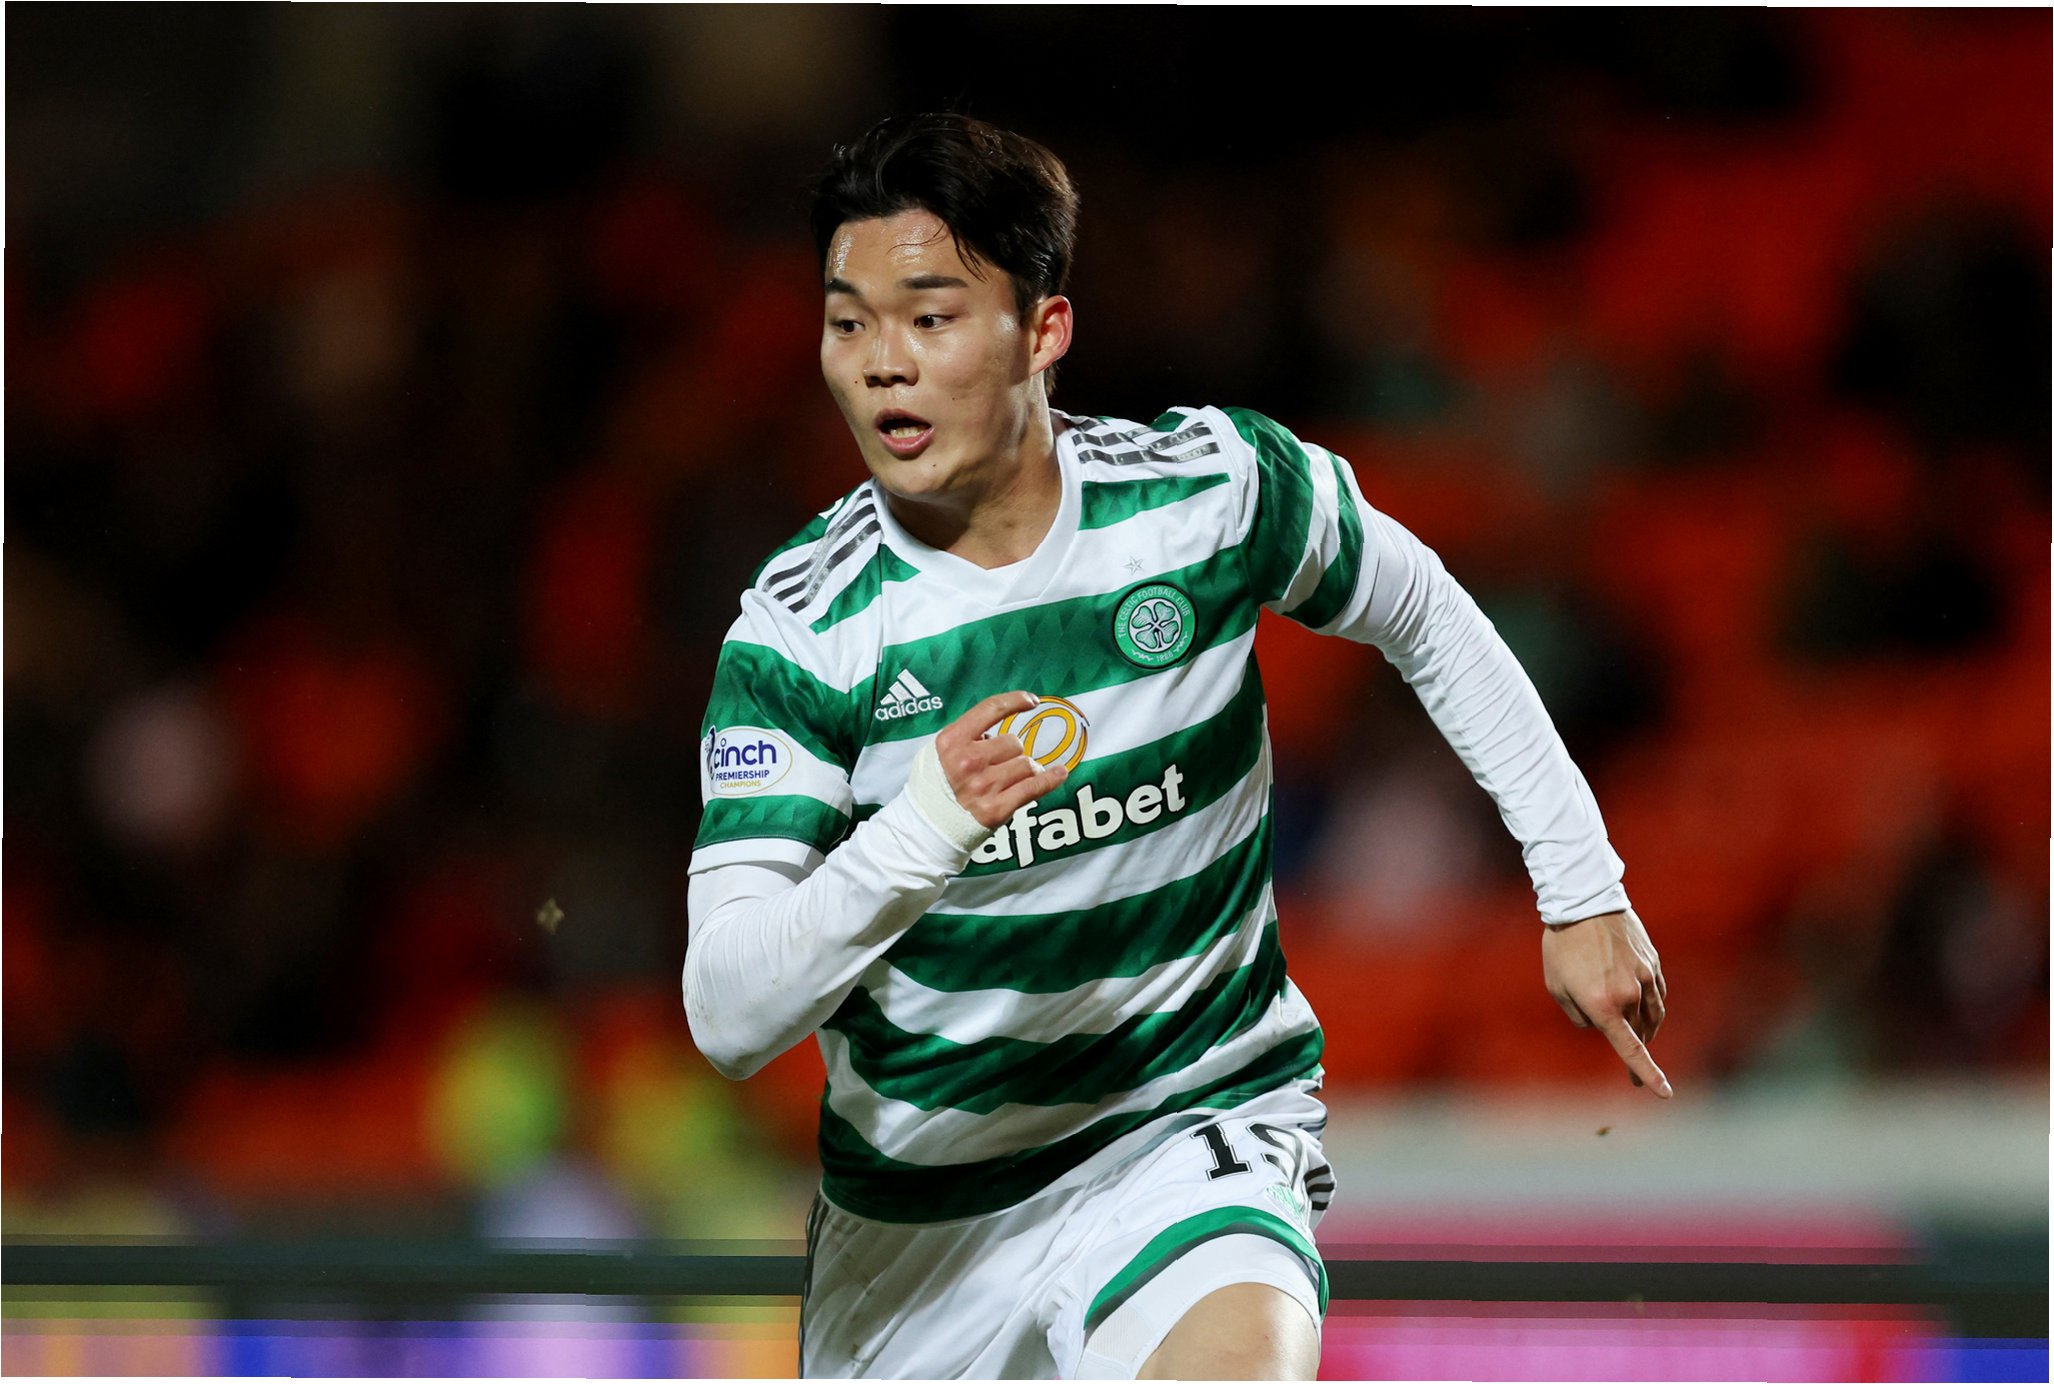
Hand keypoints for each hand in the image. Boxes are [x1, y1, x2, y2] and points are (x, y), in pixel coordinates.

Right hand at [935, 692, 1069, 828]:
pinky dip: (1051, 778)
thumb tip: (1001, 725)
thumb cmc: (937, 784)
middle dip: (1011, 751)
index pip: (990, 709)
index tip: (1031, 701)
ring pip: (1026, 764)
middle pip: (1013, 742)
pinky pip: (1034, 787)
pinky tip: (1059, 772)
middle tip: (999, 764)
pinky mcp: (996, 808)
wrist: (928, 824)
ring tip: (1012, 778)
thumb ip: (969, 734)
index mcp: (952, 741)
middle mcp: (968, 761)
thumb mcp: (942, 750)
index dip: (1015, 701)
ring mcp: (983, 785)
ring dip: (1025, 769)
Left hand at [1540, 907, 1670, 1097]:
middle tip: (1637, 1081)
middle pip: (1638, 1032)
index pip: (1630, 1047)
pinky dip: (1652, 1008)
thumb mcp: (1557, 986)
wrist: (1583, 902)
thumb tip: (1600, 1024)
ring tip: (1639, 1042)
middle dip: (1636, 1052)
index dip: (1647, 1071)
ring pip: (1653, 1016)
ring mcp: (1644, 977)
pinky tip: (1645, 1012)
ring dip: (1647, 1033)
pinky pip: (1658, 995)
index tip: (1665, 1093)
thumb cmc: (1562, 946)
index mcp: (1602, 1004)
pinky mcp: (1652, 963)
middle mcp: (1629, 994)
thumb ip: (1579, 1015)